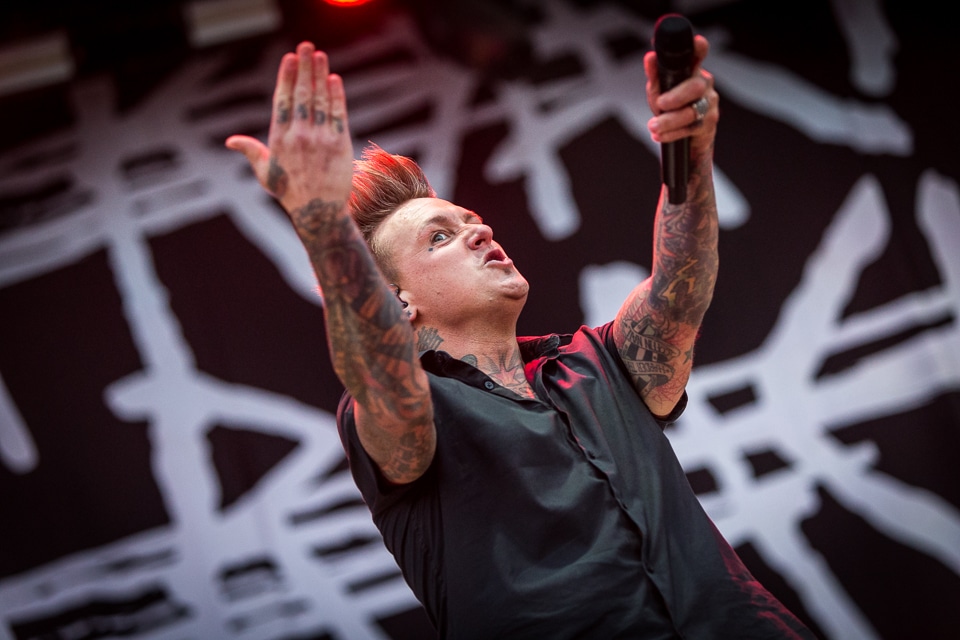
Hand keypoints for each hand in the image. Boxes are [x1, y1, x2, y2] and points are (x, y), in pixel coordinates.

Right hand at [225, 41, 353, 216]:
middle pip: (302, 94)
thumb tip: (231, 141)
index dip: (286, 77)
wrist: (319, 211)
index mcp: (280, 139)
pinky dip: (337, 96)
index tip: (289, 58)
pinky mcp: (340, 144)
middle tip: (306, 46)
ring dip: (321, 75)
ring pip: (321, 100)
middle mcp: (300, 136)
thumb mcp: (266, 173)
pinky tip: (335, 80)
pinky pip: (338, 115)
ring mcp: (321, 139)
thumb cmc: (290, 193)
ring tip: (320, 56)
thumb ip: (251, 152)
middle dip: (304, 68)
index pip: (282, 101)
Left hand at [643, 35, 717, 153]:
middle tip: (660, 104)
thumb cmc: (672, 106)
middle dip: (676, 96)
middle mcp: (704, 85)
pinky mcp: (709, 124)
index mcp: (692, 71)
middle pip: (696, 86)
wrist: (686, 137)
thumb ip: (655, 74)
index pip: (698, 56)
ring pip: (692, 111)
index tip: (698, 41)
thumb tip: (650, 57)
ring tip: (653, 126)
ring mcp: (709, 104)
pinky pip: (691, 128)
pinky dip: (672, 133)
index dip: (699, 49)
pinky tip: (659, 135)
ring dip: (669, 120)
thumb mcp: (659, 89)